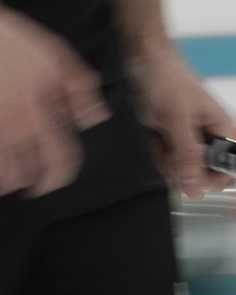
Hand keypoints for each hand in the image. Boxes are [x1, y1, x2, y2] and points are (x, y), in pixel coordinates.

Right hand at [0, 9, 110, 197]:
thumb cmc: (9, 40)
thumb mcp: (53, 53)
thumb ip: (79, 86)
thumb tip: (98, 115)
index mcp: (42, 110)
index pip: (62, 159)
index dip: (61, 178)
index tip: (54, 184)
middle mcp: (17, 125)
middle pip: (28, 173)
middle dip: (32, 183)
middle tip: (31, 186)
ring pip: (3, 172)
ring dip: (8, 180)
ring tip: (10, 180)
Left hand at [129, 40, 233, 199]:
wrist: (142, 55)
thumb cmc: (166, 81)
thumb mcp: (177, 120)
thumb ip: (187, 156)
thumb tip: (196, 193)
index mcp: (223, 131)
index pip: (228, 170)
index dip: (211, 179)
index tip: (190, 178)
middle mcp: (211, 138)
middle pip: (204, 173)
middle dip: (182, 168)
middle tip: (166, 148)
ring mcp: (190, 139)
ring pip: (183, 168)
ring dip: (166, 158)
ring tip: (157, 134)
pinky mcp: (173, 138)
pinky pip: (168, 158)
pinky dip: (157, 152)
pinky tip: (153, 135)